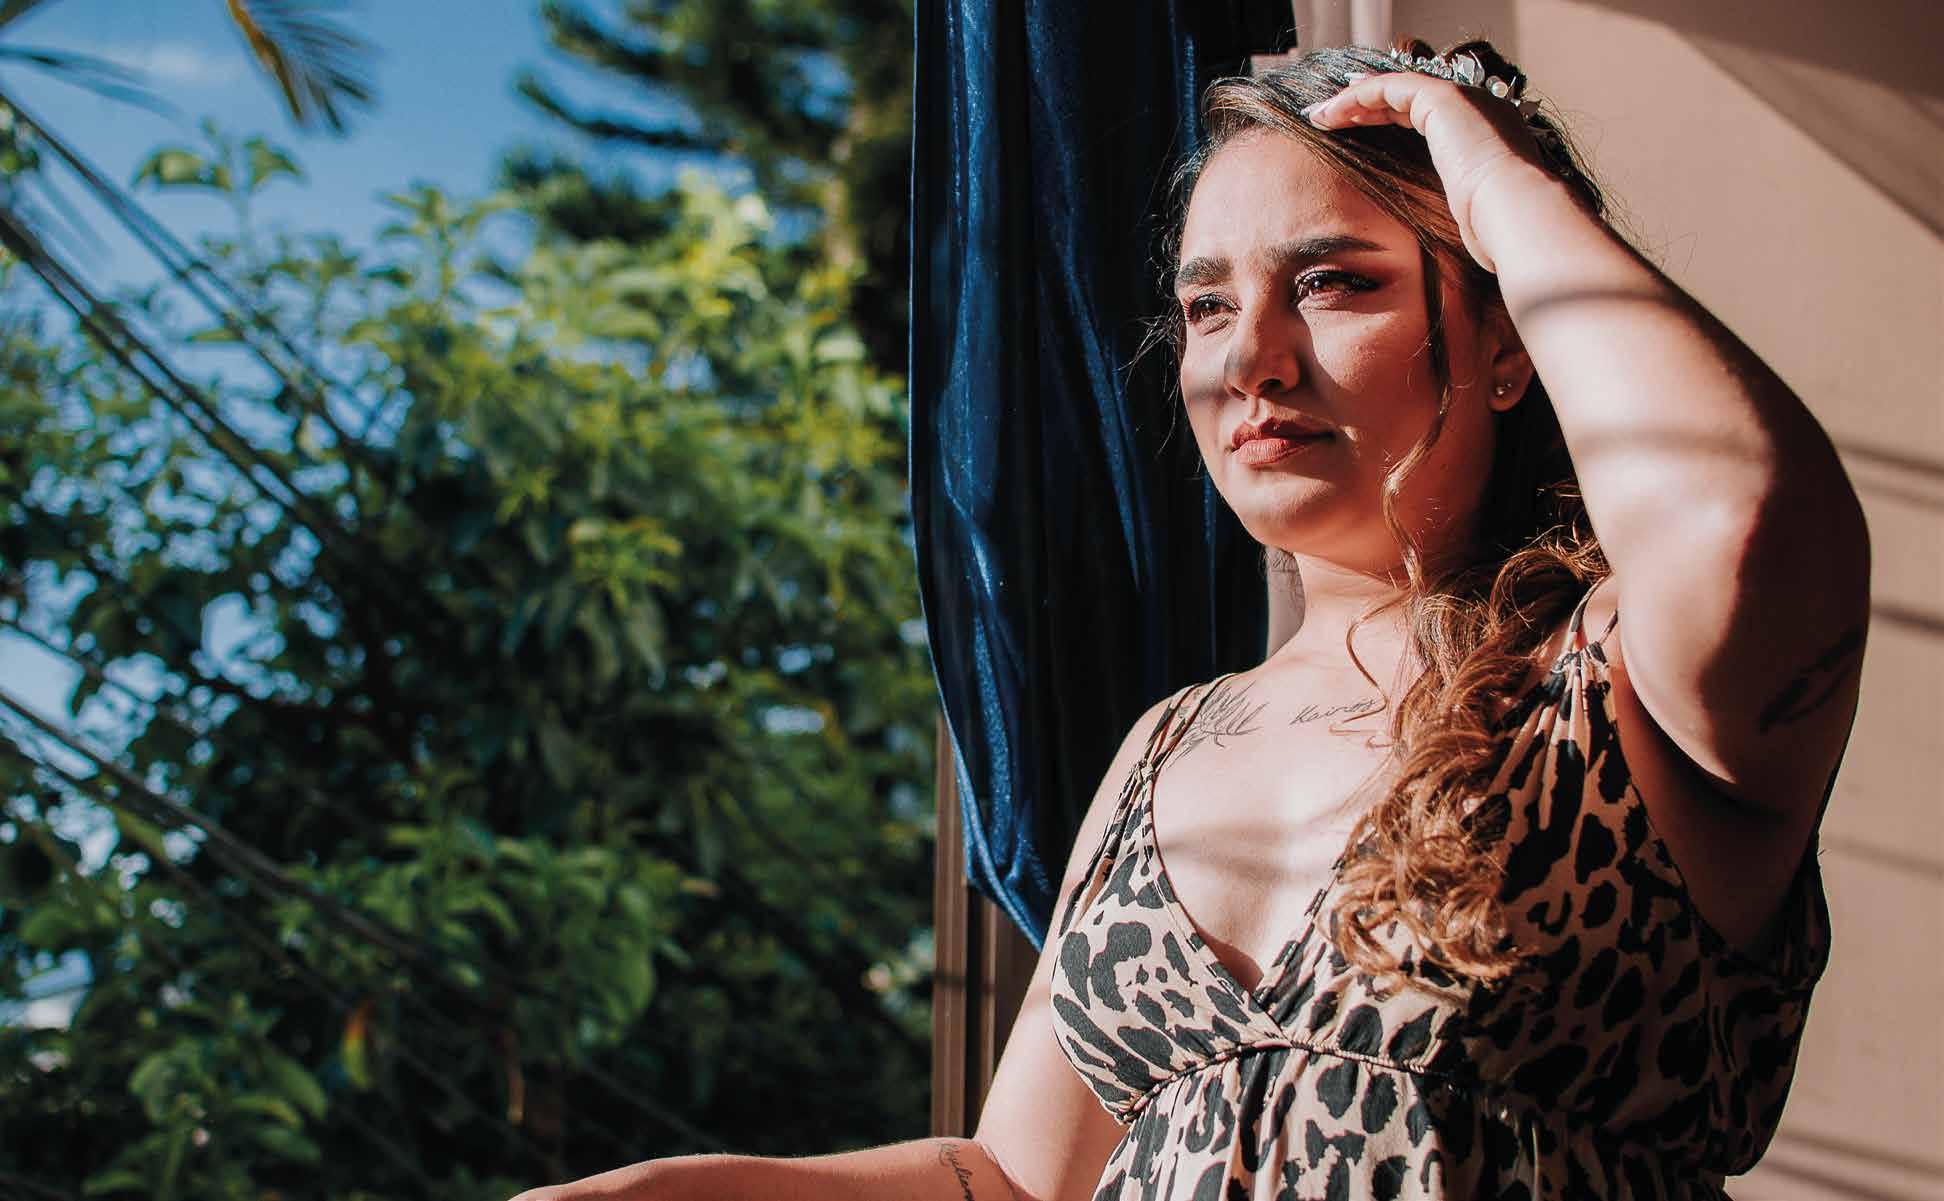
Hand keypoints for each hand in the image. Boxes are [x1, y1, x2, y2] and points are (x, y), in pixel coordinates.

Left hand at [1301, 71, 1552, 271]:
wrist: (1519, 213)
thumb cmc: (1498, 229)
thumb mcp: (1468, 218)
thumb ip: (1450, 212)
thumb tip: (1431, 247)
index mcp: (1487, 132)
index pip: (1428, 114)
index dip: (1387, 118)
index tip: (1354, 130)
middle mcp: (1478, 107)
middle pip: (1408, 96)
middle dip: (1364, 106)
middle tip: (1329, 118)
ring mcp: (1463, 99)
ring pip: (1395, 87)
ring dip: (1352, 100)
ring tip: (1319, 116)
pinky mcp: (1443, 99)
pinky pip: (1389, 88)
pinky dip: (1357, 98)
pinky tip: (1331, 114)